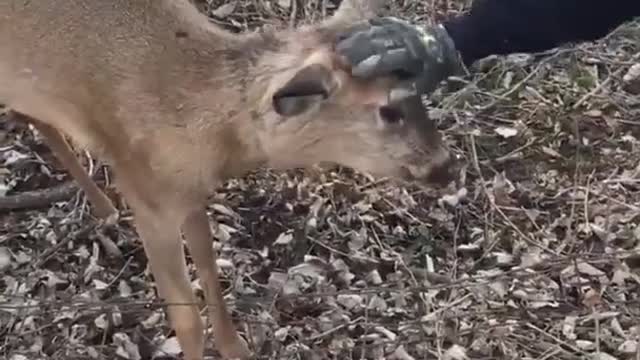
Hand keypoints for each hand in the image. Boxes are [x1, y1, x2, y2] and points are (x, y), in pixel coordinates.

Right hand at [335, 17, 460, 95]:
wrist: (448, 44)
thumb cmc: (433, 70)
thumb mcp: (426, 84)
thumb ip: (407, 90)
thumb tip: (389, 98)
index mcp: (411, 56)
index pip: (387, 59)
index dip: (370, 65)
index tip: (354, 71)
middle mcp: (403, 41)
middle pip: (376, 43)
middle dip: (357, 49)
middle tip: (338, 55)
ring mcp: (399, 30)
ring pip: (375, 32)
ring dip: (356, 37)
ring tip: (339, 44)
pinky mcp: (397, 24)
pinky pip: (378, 23)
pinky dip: (363, 27)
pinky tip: (350, 31)